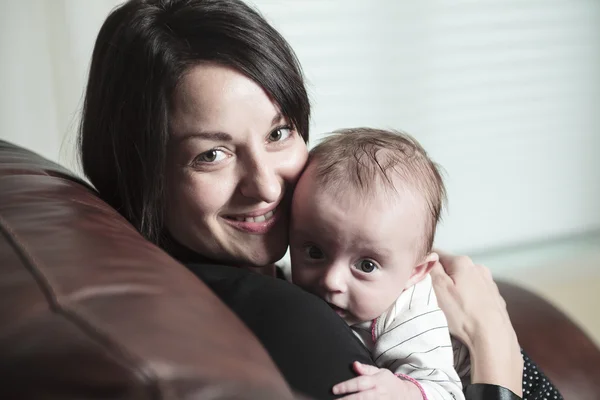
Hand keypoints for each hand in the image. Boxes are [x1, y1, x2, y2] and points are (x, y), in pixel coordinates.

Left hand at [332, 362, 421, 398]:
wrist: (406, 395)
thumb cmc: (389, 382)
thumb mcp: (380, 372)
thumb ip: (366, 369)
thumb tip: (354, 364)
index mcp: (376, 381)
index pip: (359, 383)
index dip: (346, 386)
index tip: (334, 389)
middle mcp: (378, 393)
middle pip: (361, 398)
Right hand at [431, 251, 522, 395]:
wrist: (493, 337)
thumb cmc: (463, 314)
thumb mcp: (438, 287)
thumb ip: (431, 268)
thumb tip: (429, 256)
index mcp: (463, 262)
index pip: (437, 255)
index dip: (426, 267)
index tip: (422, 280)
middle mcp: (478, 268)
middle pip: (452, 269)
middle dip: (443, 280)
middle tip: (436, 298)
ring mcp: (489, 283)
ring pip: (465, 281)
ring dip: (457, 290)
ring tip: (453, 308)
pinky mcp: (495, 298)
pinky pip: (476, 294)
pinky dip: (469, 300)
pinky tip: (467, 313)